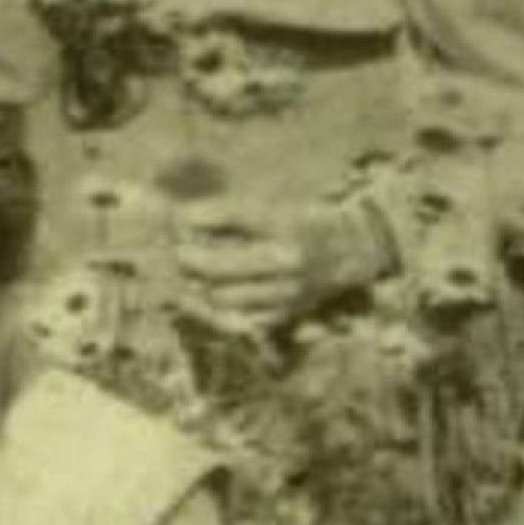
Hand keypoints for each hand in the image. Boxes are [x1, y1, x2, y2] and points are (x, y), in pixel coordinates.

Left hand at [174, 201, 393, 324]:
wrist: (348, 250)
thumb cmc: (302, 222)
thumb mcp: (274, 206)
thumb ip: (230, 214)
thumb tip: (181, 219)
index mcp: (285, 223)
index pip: (230, 216)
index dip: (193, 216)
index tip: (176, 217)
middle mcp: (286, 260)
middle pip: (215, 265)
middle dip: (186, 257)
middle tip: (175, 251)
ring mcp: (285, 292)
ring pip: (220, 296)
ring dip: (199, 285)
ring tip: (191, 274)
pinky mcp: (284, 314)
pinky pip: (236, 317)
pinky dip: (218, 307)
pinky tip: (212, 293)